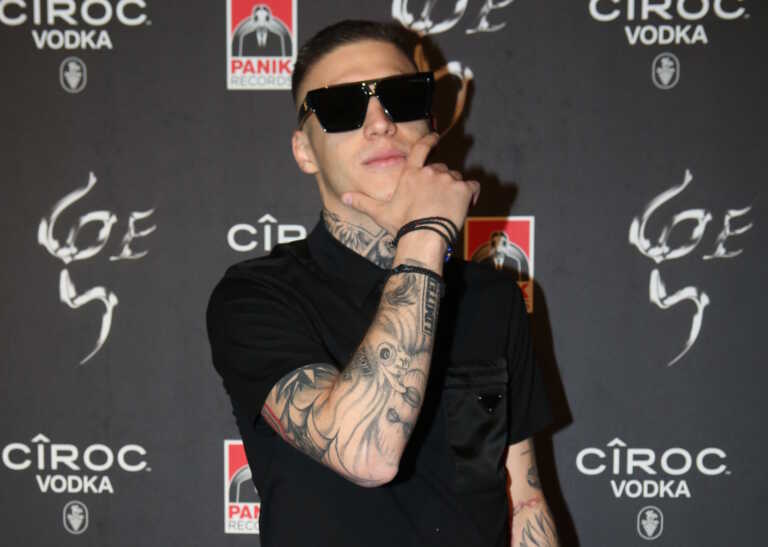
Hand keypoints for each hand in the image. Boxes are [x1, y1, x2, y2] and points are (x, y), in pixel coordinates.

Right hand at [341, 133, 479, 236]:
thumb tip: (344, 197)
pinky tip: (467, 206)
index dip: (430, 140)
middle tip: (439, 201)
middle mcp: (429, 172)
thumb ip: (363, 202)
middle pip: (440, 170)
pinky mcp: (463, 190)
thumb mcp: (380, 213)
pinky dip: (471, 195)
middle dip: (441, 182)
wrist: (423, 237)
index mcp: (411, 174)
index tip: (436, 136)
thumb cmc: (401, 225)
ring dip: (455, 189)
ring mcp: (447, 179)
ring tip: (450, 208)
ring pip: (456, 178)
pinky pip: (472, 187)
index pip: (421, 149)